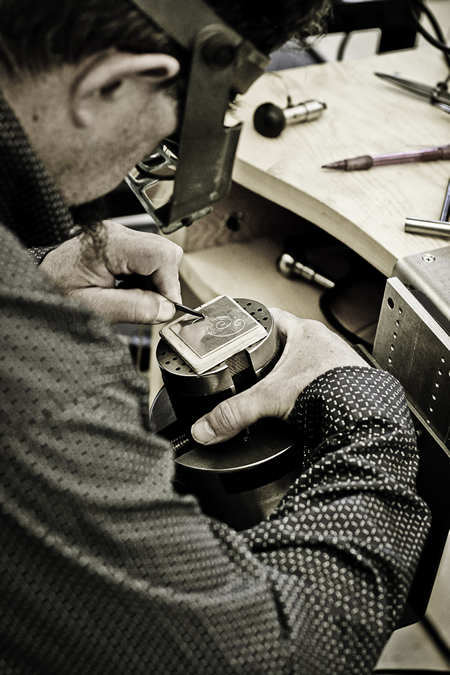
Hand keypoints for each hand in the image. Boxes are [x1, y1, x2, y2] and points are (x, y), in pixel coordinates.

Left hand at [40, 220, 182, 322]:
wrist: (37, 281)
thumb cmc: (55, 291)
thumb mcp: (96, 308)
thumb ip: (134, 308)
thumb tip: (166, 309)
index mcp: (111, 244)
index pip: (162, 256)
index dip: (169, 285)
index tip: (164, 308)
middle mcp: (118, 234)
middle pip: (166, 253)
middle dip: (163, 284)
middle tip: (147, 305)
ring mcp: (119, 236)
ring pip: (161, 257)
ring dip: (154, 282)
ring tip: (131, 298)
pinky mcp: (120, 244)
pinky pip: (149, 259)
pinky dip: (145, 279)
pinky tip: (128, 290)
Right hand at [191, 308, 369, 444]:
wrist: (364, 415)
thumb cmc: (333, 388)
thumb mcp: (270, 398)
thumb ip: (234, 413)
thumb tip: (206, 426)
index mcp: (304, 332)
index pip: (270, 316)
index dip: (252, 320)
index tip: (239, 327)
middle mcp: (322, 343)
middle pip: (286, 339)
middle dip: (267, 351)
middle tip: (250, 362)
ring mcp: (335, 362)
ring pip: (303, 360)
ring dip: (289, 371)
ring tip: (271, 384)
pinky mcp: (344, 382)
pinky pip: (319, 378)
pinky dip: (307, 388)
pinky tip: (298, 401)